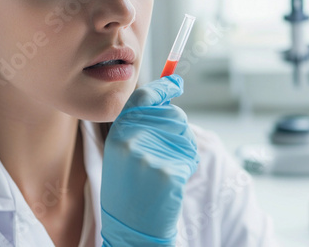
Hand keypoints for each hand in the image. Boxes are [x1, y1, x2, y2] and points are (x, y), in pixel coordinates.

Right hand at [100, 75, 199, 245]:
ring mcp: (149, 156)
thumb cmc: (129, 188)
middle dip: (179, 130)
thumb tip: (166, 99)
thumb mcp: (123, 153)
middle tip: (167, 153)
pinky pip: (190, 157)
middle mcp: (131, 140)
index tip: (176, 82)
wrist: (130, 226)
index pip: (143, 97)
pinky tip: (171, 184)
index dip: (162, 87)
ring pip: (185, 135)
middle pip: (173, 114)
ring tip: (165, 171)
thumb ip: (140, 126)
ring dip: (184, 149)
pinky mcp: (168, 171)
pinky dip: (188, 167)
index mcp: (118, 133)